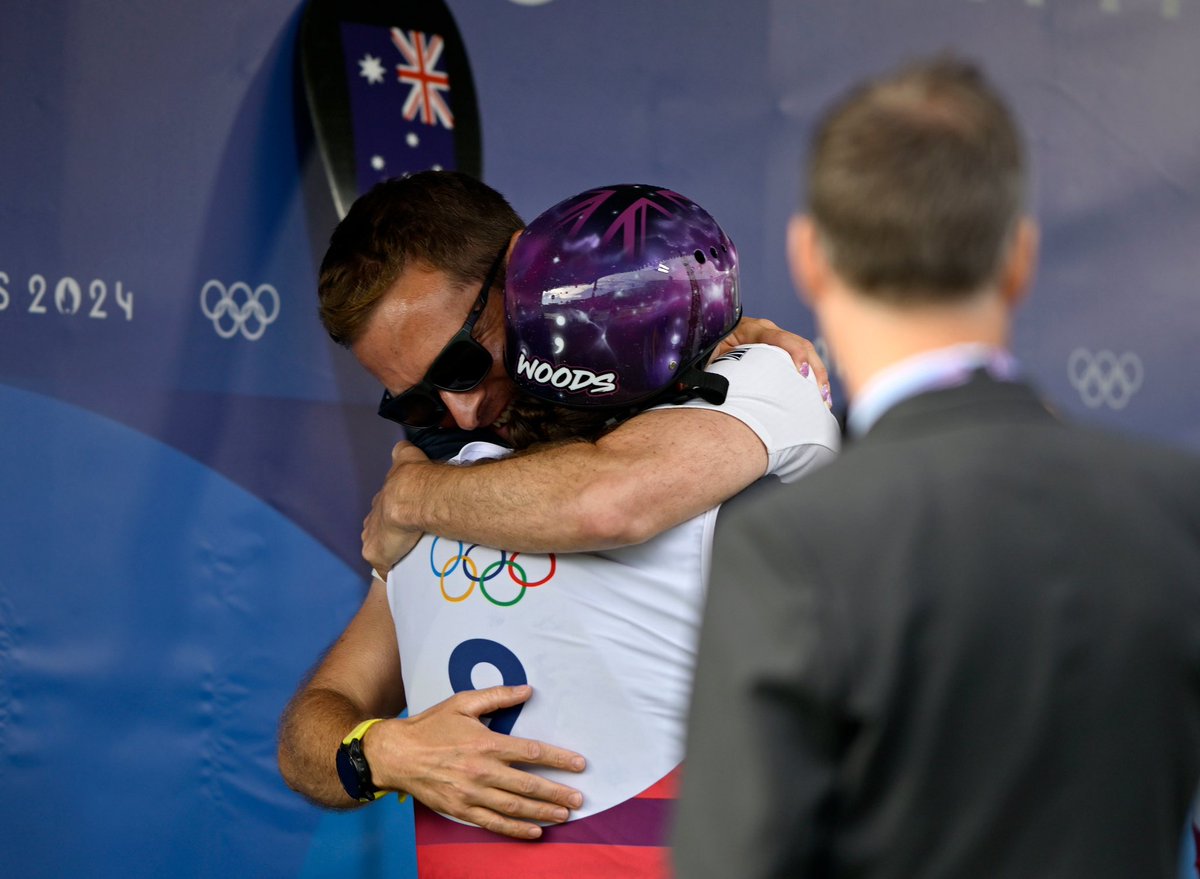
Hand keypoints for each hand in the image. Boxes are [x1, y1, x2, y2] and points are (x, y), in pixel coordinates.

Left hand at [362, 441, 428, 575]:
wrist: (411, 498)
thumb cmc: (414, 478)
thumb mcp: (406, 457)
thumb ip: (402, 452)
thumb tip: (401, 446)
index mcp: (380, 501)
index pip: (382, 510)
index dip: (392, 515)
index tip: (402, 519)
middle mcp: (371, 520)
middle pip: (378, 531)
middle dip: (389, 535)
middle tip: (408, 539)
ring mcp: (371, 539)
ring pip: (380, 549)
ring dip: (391, 553)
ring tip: (410, 556)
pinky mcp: (376, 556)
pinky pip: (386, 568)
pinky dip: (394, 570)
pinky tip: (406, 572)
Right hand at [367, 685, 586, 838]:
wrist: (396, 755)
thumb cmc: (431, 727)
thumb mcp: (463, 703)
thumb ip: (498, 696)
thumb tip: (528, 690)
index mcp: (486, 743)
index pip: (531, 753)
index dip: (558, 759)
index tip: (579, 765)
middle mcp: (482, 771)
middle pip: (528, 786)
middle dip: (557, 793)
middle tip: (580, 799)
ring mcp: (471, 794)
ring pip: (515, 807)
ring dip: (543, 812)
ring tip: (565, 815)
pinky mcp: (461, 810)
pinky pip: (494, 823)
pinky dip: (516, 829)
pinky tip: (535, 831)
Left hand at [717, 316, 832, 407]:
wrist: (706, 334)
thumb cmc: (707, 344)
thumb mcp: (708, 352)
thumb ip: (710, 366)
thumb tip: (697, 386)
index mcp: (752, 329)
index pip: (780, 338)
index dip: (794, 353)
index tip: (802, 372)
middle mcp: (768, 331)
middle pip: (801, 345)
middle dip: (815, 369)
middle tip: (821, 394)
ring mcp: (776, 339)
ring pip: (806, 352)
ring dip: (818, 375)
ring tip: (824, 399)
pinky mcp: (779, 350)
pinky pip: (800, 359)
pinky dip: (811, 376)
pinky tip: (818, 396)